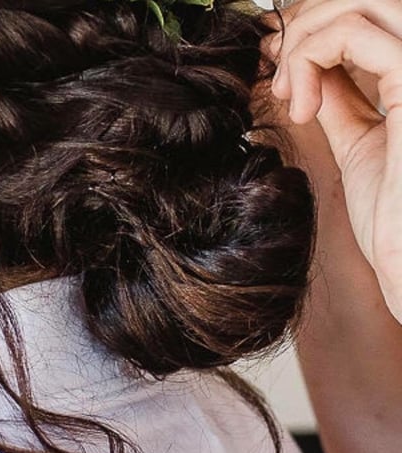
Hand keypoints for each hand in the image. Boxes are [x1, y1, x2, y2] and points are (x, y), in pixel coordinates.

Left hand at [260, 0, 401, 322]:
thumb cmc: (395, 219)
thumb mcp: (361, 142)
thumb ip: (344, 99)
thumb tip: (312, 69)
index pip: (377, 14)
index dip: (321, 20)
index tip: (276, 53)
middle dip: (310, 19)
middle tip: (274, 62)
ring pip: (365, 2)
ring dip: (305, 37)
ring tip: (285, 90)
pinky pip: (354, 33)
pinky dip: (310, 56)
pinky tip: (299, 105)